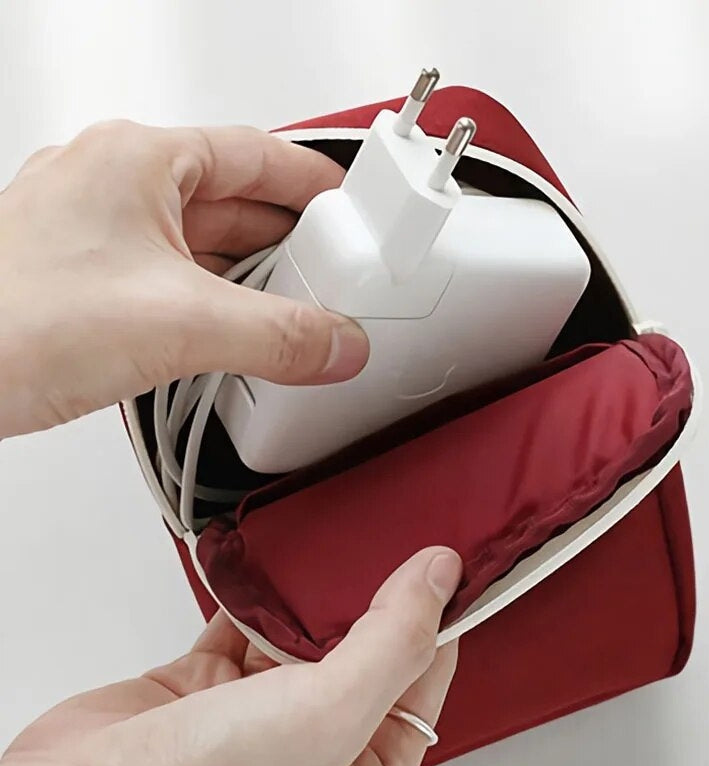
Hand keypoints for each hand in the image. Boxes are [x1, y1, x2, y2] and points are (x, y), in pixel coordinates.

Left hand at [0, 120, 368, 437]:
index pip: (256, 153)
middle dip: (288, 237)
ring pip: (200, 242)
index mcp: (137, 160)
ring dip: (249, 276)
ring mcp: (95, 233)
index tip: (351, 206)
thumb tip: (337, 345)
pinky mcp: (84, 281)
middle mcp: (113, 185)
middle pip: (232, 199)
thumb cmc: (6, 322)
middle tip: (333, 269)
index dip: (313, 180)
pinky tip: (232, 334)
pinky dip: (210, 301)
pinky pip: (170, 278)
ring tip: (294, 307)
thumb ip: (278, 336)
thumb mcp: (178, 324)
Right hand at [0, 547, 461, 765]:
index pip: (422, 680)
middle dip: (374, 598)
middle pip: (364, 650)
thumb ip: (391, 642)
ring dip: (312, 592)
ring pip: (302, 631)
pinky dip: (251, 593)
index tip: (444, 563)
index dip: (438, 619)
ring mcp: (258, 712)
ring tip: (336, 543)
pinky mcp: (206, 683)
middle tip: (393, 539)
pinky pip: (243, 623)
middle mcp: (315, 745)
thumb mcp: (328, 713)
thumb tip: (440, 577)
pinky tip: (263, 564)